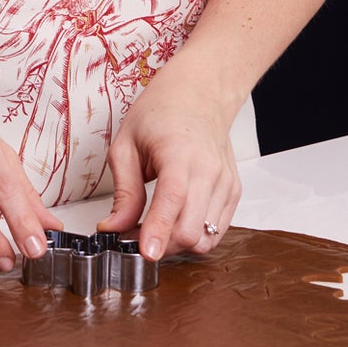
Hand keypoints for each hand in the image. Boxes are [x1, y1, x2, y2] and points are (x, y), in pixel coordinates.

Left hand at [95, 79, 240, 260]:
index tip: (146, 253)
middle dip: (162, 244)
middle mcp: (209, 169)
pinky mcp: (233, 192)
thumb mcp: (126, 144)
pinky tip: (176, 221)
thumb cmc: (161, 111)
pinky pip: (217, 232)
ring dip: (178, 244)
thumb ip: (124, 191)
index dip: (159, 231)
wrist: (199, 93)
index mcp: (179, 152)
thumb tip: (114, 228)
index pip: (173, 199)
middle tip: (135, 236)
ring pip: (206, 238)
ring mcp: (226, 182)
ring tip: (156, 227)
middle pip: (191, 229)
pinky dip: (196, 236)